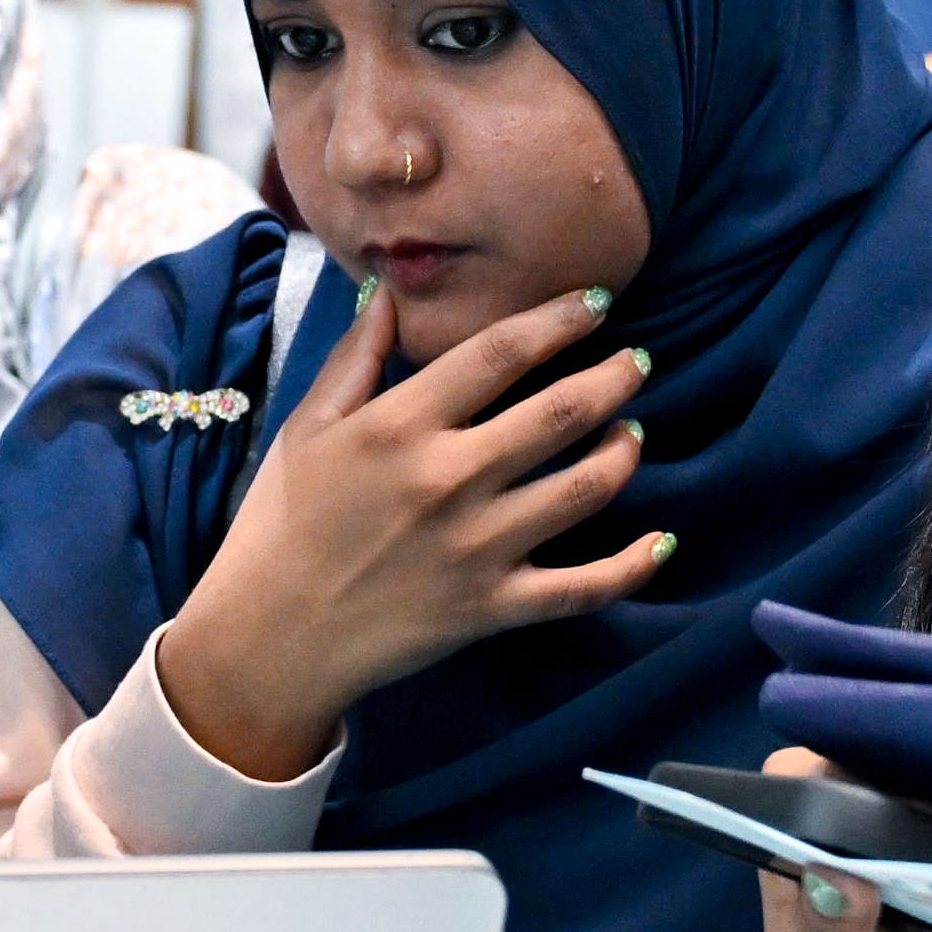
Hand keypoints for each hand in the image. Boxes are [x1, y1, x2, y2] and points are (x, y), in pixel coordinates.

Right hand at [151, 284, 663, 782]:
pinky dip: (631, 566)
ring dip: (623, 453)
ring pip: (585, 489)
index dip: (559, 319)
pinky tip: (662, 542)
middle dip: (614, 377)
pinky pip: (582, 587)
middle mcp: (450, 479)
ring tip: (632, 432)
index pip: (501, 353)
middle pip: (560, 413)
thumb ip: (355, 359)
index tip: (595, 303)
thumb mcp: (307, 428)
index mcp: (402, 426)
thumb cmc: (280, 526)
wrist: (269, 639)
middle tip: (639, 361)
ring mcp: (478, 547)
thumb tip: (389, 292)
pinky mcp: (493, 607)